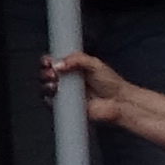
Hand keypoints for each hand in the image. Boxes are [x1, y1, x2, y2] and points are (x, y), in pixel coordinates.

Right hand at [40, 48, 155, 132]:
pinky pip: (51, 104)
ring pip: (45, 88)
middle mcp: (67, 80)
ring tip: (55, 84)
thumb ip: (76, 59)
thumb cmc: (111, 83)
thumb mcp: (95, 63)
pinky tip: (57, 95)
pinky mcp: (66, 106)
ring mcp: (66, 93)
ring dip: (46, 85)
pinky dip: (50, 99)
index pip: (53, 62)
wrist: (118, 102)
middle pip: (46, 74)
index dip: (47, 61)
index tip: (48, 62)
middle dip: (45, 73)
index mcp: (72, 67)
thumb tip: (58, 64)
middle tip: (53, 73)